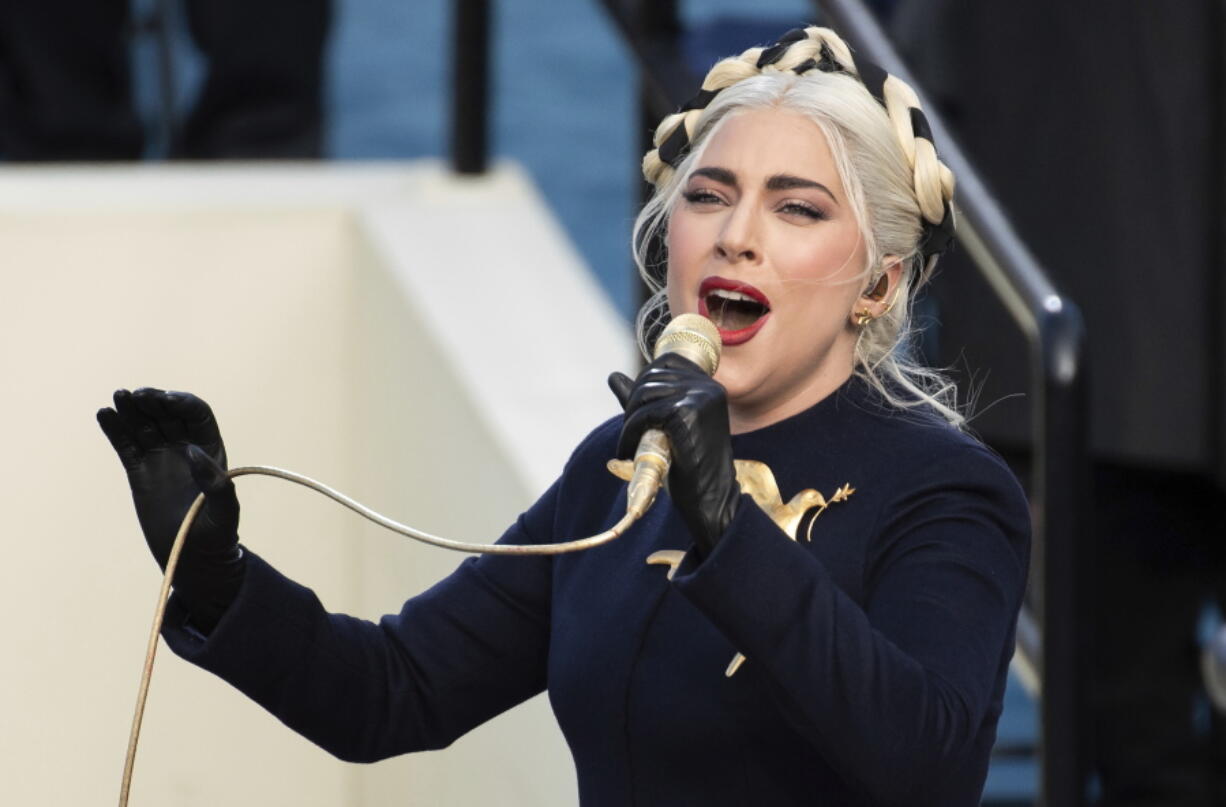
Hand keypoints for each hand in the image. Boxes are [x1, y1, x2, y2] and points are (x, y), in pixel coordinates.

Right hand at [97, 388, 244, 631]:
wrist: (193, 558)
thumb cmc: (216, 535)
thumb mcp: (224, 511)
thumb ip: (215, 484)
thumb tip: (192, 451)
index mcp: (210, 449)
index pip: (196, 414)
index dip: (182, 403)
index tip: (166, 400)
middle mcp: (185, 448)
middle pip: (167, 414)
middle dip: (153, 401)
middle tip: (137, 395)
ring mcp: (160, 458)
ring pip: (144, 425)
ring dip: (131, 409)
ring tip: (118, 397)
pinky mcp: (139, 471)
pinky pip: (126, 445)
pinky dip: (115, 429)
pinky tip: (105, 415)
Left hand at [608, 354, 739, 556]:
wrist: (711, 497)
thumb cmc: (689, 464)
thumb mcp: (666, 425)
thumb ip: (643, 399)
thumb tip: (613, 376)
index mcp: (709, 385)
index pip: (666, 361)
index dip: (643, 382)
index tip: (638, 411)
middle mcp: (708, 386)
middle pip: (651, 376)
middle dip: (632, 403)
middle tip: (630, 432)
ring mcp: (699, 397)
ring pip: (645, 393)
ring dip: (629, 419)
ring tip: (628, 443)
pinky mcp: (687, 413)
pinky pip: (645, 414)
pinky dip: (630, 432)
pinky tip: (628, 451)